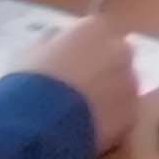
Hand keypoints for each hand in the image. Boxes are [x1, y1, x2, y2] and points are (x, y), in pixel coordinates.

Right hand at [13, 9, 143, 155]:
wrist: (36, 123)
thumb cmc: (27, 83)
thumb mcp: (30, 53)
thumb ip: (50, 44)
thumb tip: (56, 44)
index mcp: (93, 29)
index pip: (95, 33)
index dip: (82, 51)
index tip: (70, 64)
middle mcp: (118, 50)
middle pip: (116, 56)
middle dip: (102, 69)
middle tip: (80, 88)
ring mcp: (129, 82)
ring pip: (123, 85)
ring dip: (109, 94)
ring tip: (84, 113)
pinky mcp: (131, 113)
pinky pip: (123, 113)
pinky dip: (111, 119)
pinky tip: (90, 129)